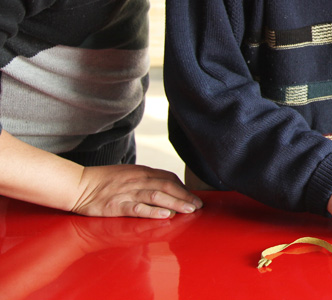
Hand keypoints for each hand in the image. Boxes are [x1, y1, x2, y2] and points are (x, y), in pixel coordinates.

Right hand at [72, 165, 202, 218]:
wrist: (78, 184)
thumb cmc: (103, 181)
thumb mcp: (128, 174)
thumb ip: (145, 179)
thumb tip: (163, 186)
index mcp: (141, 172)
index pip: (168, 178)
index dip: (183, 188)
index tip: (193, 197)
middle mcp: (137, 180)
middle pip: (167, 187)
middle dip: (185, 196)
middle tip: (198, 206)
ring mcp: (128, 192)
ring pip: (157, 196)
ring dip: (176, 203)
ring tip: (189, 210)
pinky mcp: (117, 205)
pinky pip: (138, 208)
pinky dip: (153, 211)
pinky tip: (165, 215)